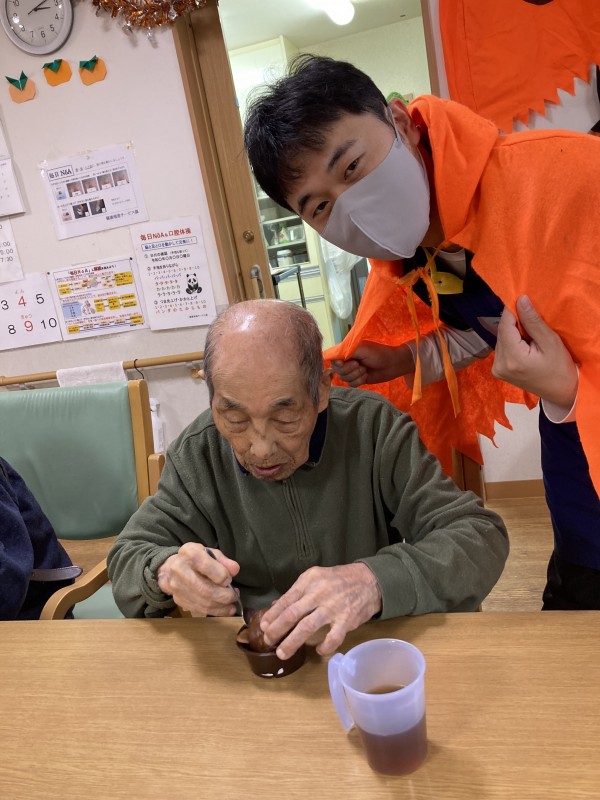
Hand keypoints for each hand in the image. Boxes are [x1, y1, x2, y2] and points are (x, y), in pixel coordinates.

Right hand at [157, 544, 239, 615]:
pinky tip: (226, 610)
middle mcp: (179, 569)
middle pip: (204, 588)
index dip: (221, 575)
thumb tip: (235, 570)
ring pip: (203, 602)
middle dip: (224, 595)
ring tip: (232, 604)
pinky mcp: (178, 600)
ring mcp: (176, 587)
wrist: (171, 569)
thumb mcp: (209, 553)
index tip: (229, 579)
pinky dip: (216, 611)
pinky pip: (199, 609)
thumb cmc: (195, 559)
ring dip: (221, 605)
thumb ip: (223, 560)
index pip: (205, 565)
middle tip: (235, 595)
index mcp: (189, 552)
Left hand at [259, 563, 381, 659]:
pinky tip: (318, 651)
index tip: (264, 626)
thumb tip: (277, 607)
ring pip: (307, 627)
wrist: (369, 580)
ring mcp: (333, 607)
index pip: (286, 599)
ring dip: (292, 642)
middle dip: (277, 630)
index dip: (273, 615)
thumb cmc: (339, 580)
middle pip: (292, 614)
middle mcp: (319, 593)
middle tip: (267, 641)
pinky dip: (324, 647)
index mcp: (310, 580)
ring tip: (282, 653)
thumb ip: (299, 592)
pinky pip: (332, 638)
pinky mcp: (347, 620)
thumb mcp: (316, 578)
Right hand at [331, 341, 414, 386]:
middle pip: (336, 370)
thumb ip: (347, 352)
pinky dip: (358, 381)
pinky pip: (351, 384)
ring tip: (365, 369)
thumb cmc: (379, 353)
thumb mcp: (362, 349)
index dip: (335, 363)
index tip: (342, 363)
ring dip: (355, 375)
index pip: (333, 358)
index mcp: (347, 351)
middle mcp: (347, 360)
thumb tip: (334, 360)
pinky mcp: (358, 379)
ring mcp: (352, 370)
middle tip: (359, 365)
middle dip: (348, 369)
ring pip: (343, 378)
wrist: (393, 364)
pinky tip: (366, 376)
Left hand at [493, 295, 577, 407]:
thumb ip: (533, 321)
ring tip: (530, 338)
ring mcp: (497, 369)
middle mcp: (499, 364)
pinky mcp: (498, 371)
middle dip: (514, 324)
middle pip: (501, 332)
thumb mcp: (550, 342)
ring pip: (500, 339)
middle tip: (532, 324)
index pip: (504, 325)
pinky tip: (524, 346)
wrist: (560, 392)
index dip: (512, 311)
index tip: (522, 302)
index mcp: (512, 358)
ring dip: (513, 333)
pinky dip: (511, 342)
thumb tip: (520, 300)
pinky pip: (501, 348)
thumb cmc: (559, 367)